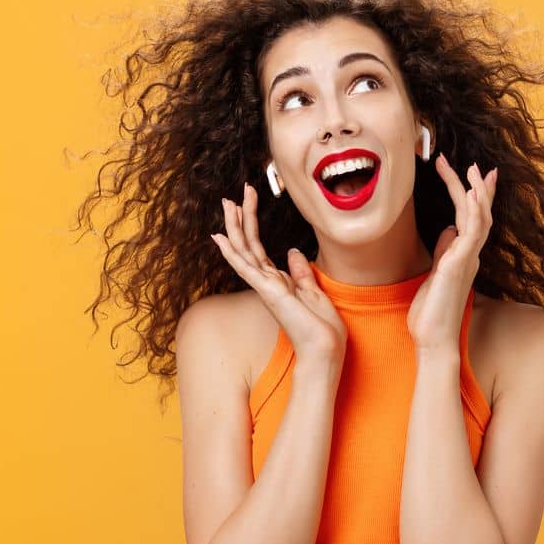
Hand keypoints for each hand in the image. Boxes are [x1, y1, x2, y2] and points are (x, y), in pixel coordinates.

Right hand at [211, 182, 347, 359]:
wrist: (325, 349)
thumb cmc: (322, 328)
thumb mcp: (314, 293)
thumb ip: (301, 273)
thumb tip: (293, 251)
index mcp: (278, 282)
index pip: (259, 248)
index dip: (253, 224)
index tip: (249, 202)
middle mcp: (266, 283)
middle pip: (249, 244)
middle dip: (242, 218)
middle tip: (233, 194)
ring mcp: (264, 287)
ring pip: (244, 250)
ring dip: (235, 226)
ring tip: (227, 203)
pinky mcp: (268, 292)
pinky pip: (245, 267)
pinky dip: (231, 252)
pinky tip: (219, 237)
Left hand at [408, 153, 497, 351]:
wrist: (433, 339)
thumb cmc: (431, 313)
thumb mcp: (434, 274)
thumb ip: (444, 251)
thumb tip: (448, 229)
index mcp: (463, 255)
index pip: (470, 219)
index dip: (470, 194)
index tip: (465, 173)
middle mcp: (470, 255)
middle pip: (479, 213)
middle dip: (478, 187)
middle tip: (476, 165)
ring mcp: (468, 258)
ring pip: (480, 218)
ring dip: (478, 192)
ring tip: (475, 170)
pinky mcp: (461, 264)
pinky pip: (473, 232)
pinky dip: (476, 211)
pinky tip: (473, 193)